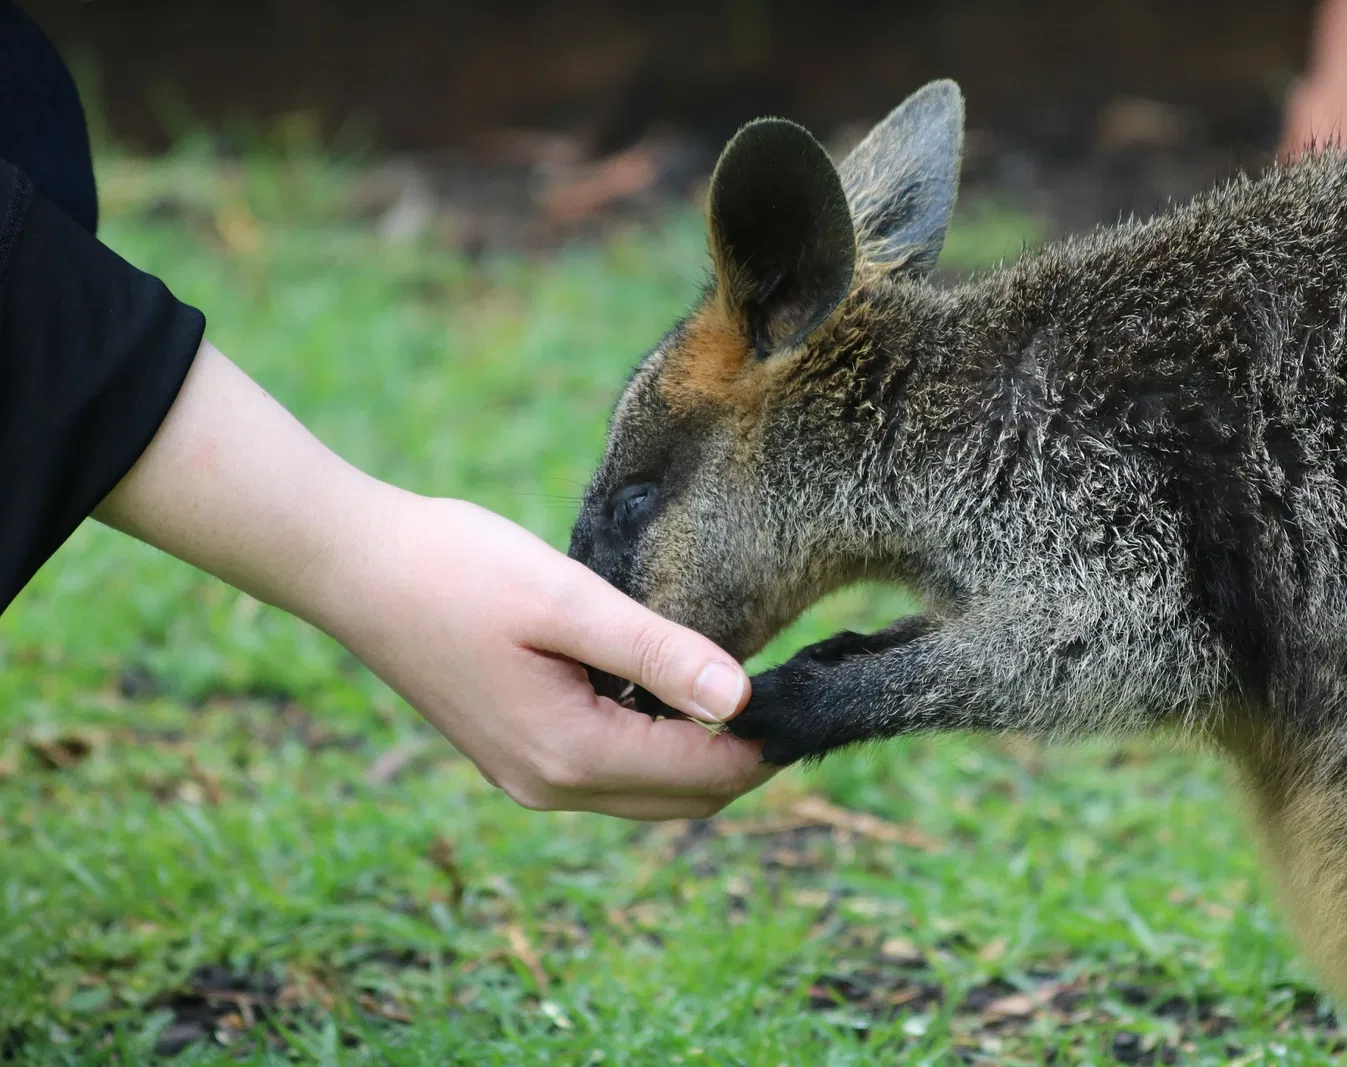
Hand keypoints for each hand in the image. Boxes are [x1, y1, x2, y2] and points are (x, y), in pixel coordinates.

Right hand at [95, 340, 775, 818]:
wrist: (354, 567)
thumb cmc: (457, 569)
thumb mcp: (569, 601)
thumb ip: (658, 651)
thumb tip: (741, 701)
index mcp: (570, 753)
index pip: (704, 773)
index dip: (764, 740)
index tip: (808, 691)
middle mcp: (550, 785)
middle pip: (683, 798)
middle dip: (743, 759)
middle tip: (791, 693)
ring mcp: (528, 776)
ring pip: (648, 790)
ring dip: (702, 755)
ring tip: (748, 691)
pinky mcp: (515, 753)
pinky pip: (611, 771)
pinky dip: (657, 747)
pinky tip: (674, 693)